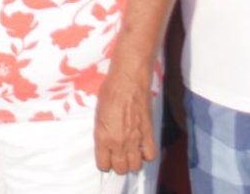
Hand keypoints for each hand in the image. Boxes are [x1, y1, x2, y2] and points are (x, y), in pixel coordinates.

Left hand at [94, 59, 154, 174]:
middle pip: (120, 169)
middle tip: (119, 154)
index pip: (103, 165)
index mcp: (102, 137)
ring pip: (136, 166)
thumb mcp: (98, 114)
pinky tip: (143, 147)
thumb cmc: (110, 91)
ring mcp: (134, 139)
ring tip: (131, 152)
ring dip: (133, 161)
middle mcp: (118, 142)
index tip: (107, 158)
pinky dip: (147, 154)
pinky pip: (150, 155)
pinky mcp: (148, 133)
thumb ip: (102, 133)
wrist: (128, 79)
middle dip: (119, 164)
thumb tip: (106, 144)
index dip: (105, 163)